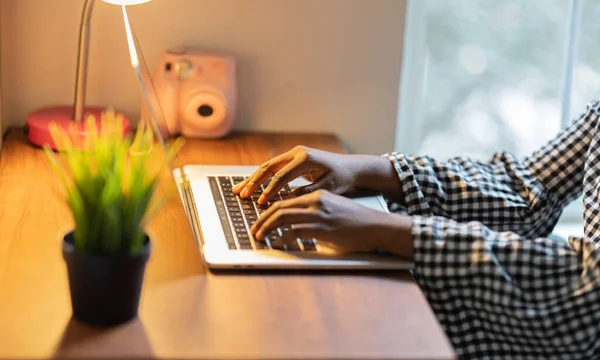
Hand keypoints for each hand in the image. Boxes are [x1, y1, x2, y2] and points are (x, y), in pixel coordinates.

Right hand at [232, 146, 401, 204]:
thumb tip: (287, 201)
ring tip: (238, 191)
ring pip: (268, 166)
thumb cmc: (341, 178)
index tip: (262, 203)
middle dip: (254, 182)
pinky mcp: (292, 158)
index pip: (282, 176)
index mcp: (306, 158)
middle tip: (242, 195)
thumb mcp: (327, 188)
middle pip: (269, 167)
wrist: (350, 167)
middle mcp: (297, 152)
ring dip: (253, 179)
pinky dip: (261, 178)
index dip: (270, 190)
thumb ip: (307, 193)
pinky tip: (250, 186)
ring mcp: (293, 153)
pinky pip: (273, 168)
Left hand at [250, 189, 411, 254]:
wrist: (377, 227)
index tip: (259, 220)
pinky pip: (295, 232)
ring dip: (267, 228)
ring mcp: (320, 214)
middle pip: (280, 208)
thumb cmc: (357, 223)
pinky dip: (282, 238)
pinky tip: (276, 244)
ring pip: (284, 218)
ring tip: (260, 236)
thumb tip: (295, 227)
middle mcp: (316, 201)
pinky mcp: (323, 228)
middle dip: (262, 220)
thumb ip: (315, 215)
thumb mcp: (333, 211)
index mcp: (318, 195)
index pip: (286, 201)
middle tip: (254, 230)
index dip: (269, 211)